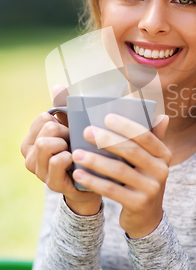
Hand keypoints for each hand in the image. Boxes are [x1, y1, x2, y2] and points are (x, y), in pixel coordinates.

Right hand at [20, 86, 101, 215]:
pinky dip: (69, 157)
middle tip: (74, 143)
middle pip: (47, 128)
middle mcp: (30, 156)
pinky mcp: (52, 183)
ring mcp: (39, 171)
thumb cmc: (79, 151)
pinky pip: (57, 161)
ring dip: (66, 144)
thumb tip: (58, 85)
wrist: (92, 182)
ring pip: (47, 144)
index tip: (68, 131)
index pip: (42, 118)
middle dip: (66, 131)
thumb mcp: (71, 128)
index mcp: (31, 141)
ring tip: (74, 152)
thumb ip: (63, 108)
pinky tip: (75, 160)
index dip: (60, 121)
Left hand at [71, 113, 170, 237]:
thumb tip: (161, 116)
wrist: (147, 217)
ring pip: (119, 170)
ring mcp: (151, 189)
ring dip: (95, 160)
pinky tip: (78, 175)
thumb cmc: (142, 180)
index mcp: (164, 155)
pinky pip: (111, 189)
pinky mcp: (138, 204)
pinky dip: (93, 181)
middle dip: (107, 139)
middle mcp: (161, 171)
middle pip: (132, 151)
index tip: (106, 117)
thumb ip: (152, 139)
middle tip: (86, 131)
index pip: (145, 136)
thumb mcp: (150, 161)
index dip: (126, 125)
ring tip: (76, 154)